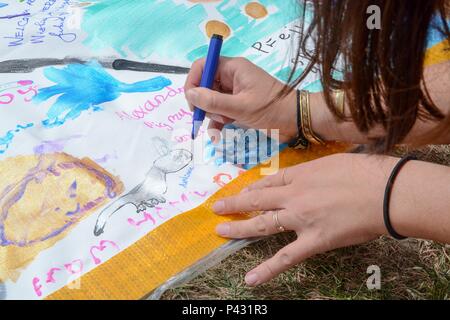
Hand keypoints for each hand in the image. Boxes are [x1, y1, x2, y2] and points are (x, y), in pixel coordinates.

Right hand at [184, 57, 297, 142]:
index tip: (192, 101)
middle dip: (204, 102)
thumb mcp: (240, 107)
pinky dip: (218, 121)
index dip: (193, 81)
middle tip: (210, 116)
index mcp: (233, 68)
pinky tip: (218, 134)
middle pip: (205, 84)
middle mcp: (232, 76)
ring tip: (224, 123)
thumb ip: (213, 101)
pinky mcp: (239, 104)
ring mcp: (236, 91)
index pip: (203, 65)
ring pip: (212, 100)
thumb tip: (190, 94)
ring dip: (212, 114)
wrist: (296, 120)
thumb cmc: (271, 109)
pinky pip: (221, 110)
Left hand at [211, 153, 400, 285]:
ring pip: (262, 224)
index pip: (268, 182)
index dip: (251, 189)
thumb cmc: (363, 172)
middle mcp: (293, 196)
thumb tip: (302, 177)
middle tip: (217, 208)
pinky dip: (268, 269)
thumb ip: (311, 171)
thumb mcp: (332, 162)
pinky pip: (286, 257)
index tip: (241, 193)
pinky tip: (251, 279)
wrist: (385, 191)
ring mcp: (300, 219)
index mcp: (300, 175)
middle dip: (235, 204)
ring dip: (239, 228)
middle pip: (257, 200)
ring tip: (220, 231)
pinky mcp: (313, 241)